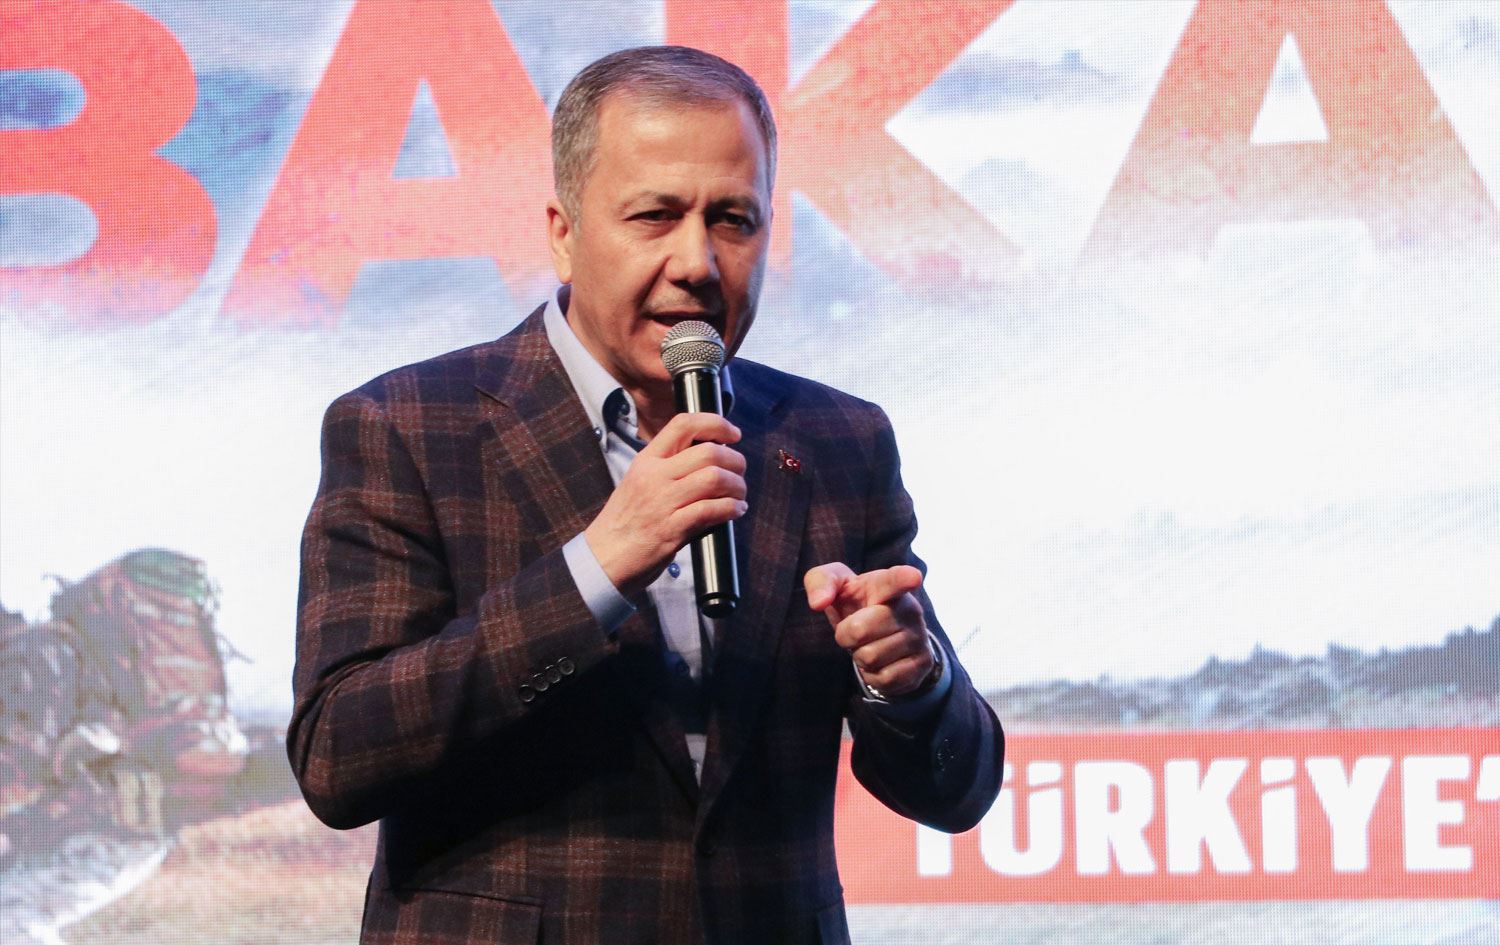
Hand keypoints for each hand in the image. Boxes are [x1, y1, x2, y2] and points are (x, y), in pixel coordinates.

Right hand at [584, 412, 746, 596]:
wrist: (604, 556)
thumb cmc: (624, 521)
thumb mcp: (638, 481)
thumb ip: (668, 467)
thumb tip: (710, 457)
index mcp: (646, 460)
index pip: (683, 424)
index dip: (715, 423)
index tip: (733, 434)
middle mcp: (655, 476)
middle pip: (709, 452)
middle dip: (735, 461)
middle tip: (740, 471)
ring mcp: (663, 502)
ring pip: (715, 478)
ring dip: (737, 486)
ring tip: (739, 494)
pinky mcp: (673, 529)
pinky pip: (712, 510)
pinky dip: (732, 508)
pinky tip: (735, 511)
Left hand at [804, 563, 933, 697]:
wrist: (880, 633)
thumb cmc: (854, 603)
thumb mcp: (835, 586)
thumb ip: (820, 582)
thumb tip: (818, 603)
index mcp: (886, 585)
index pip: (895, 580)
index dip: (904, 578)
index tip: (913, 577)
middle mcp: (909, 609)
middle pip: (860, 630)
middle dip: (846, 635)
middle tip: (854, 631)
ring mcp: (919, 636)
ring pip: (871, 658)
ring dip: (860, 656)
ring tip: (869, 644)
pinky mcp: (923, 663)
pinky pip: (886, 679)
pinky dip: (873, 676)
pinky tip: (879, 663)